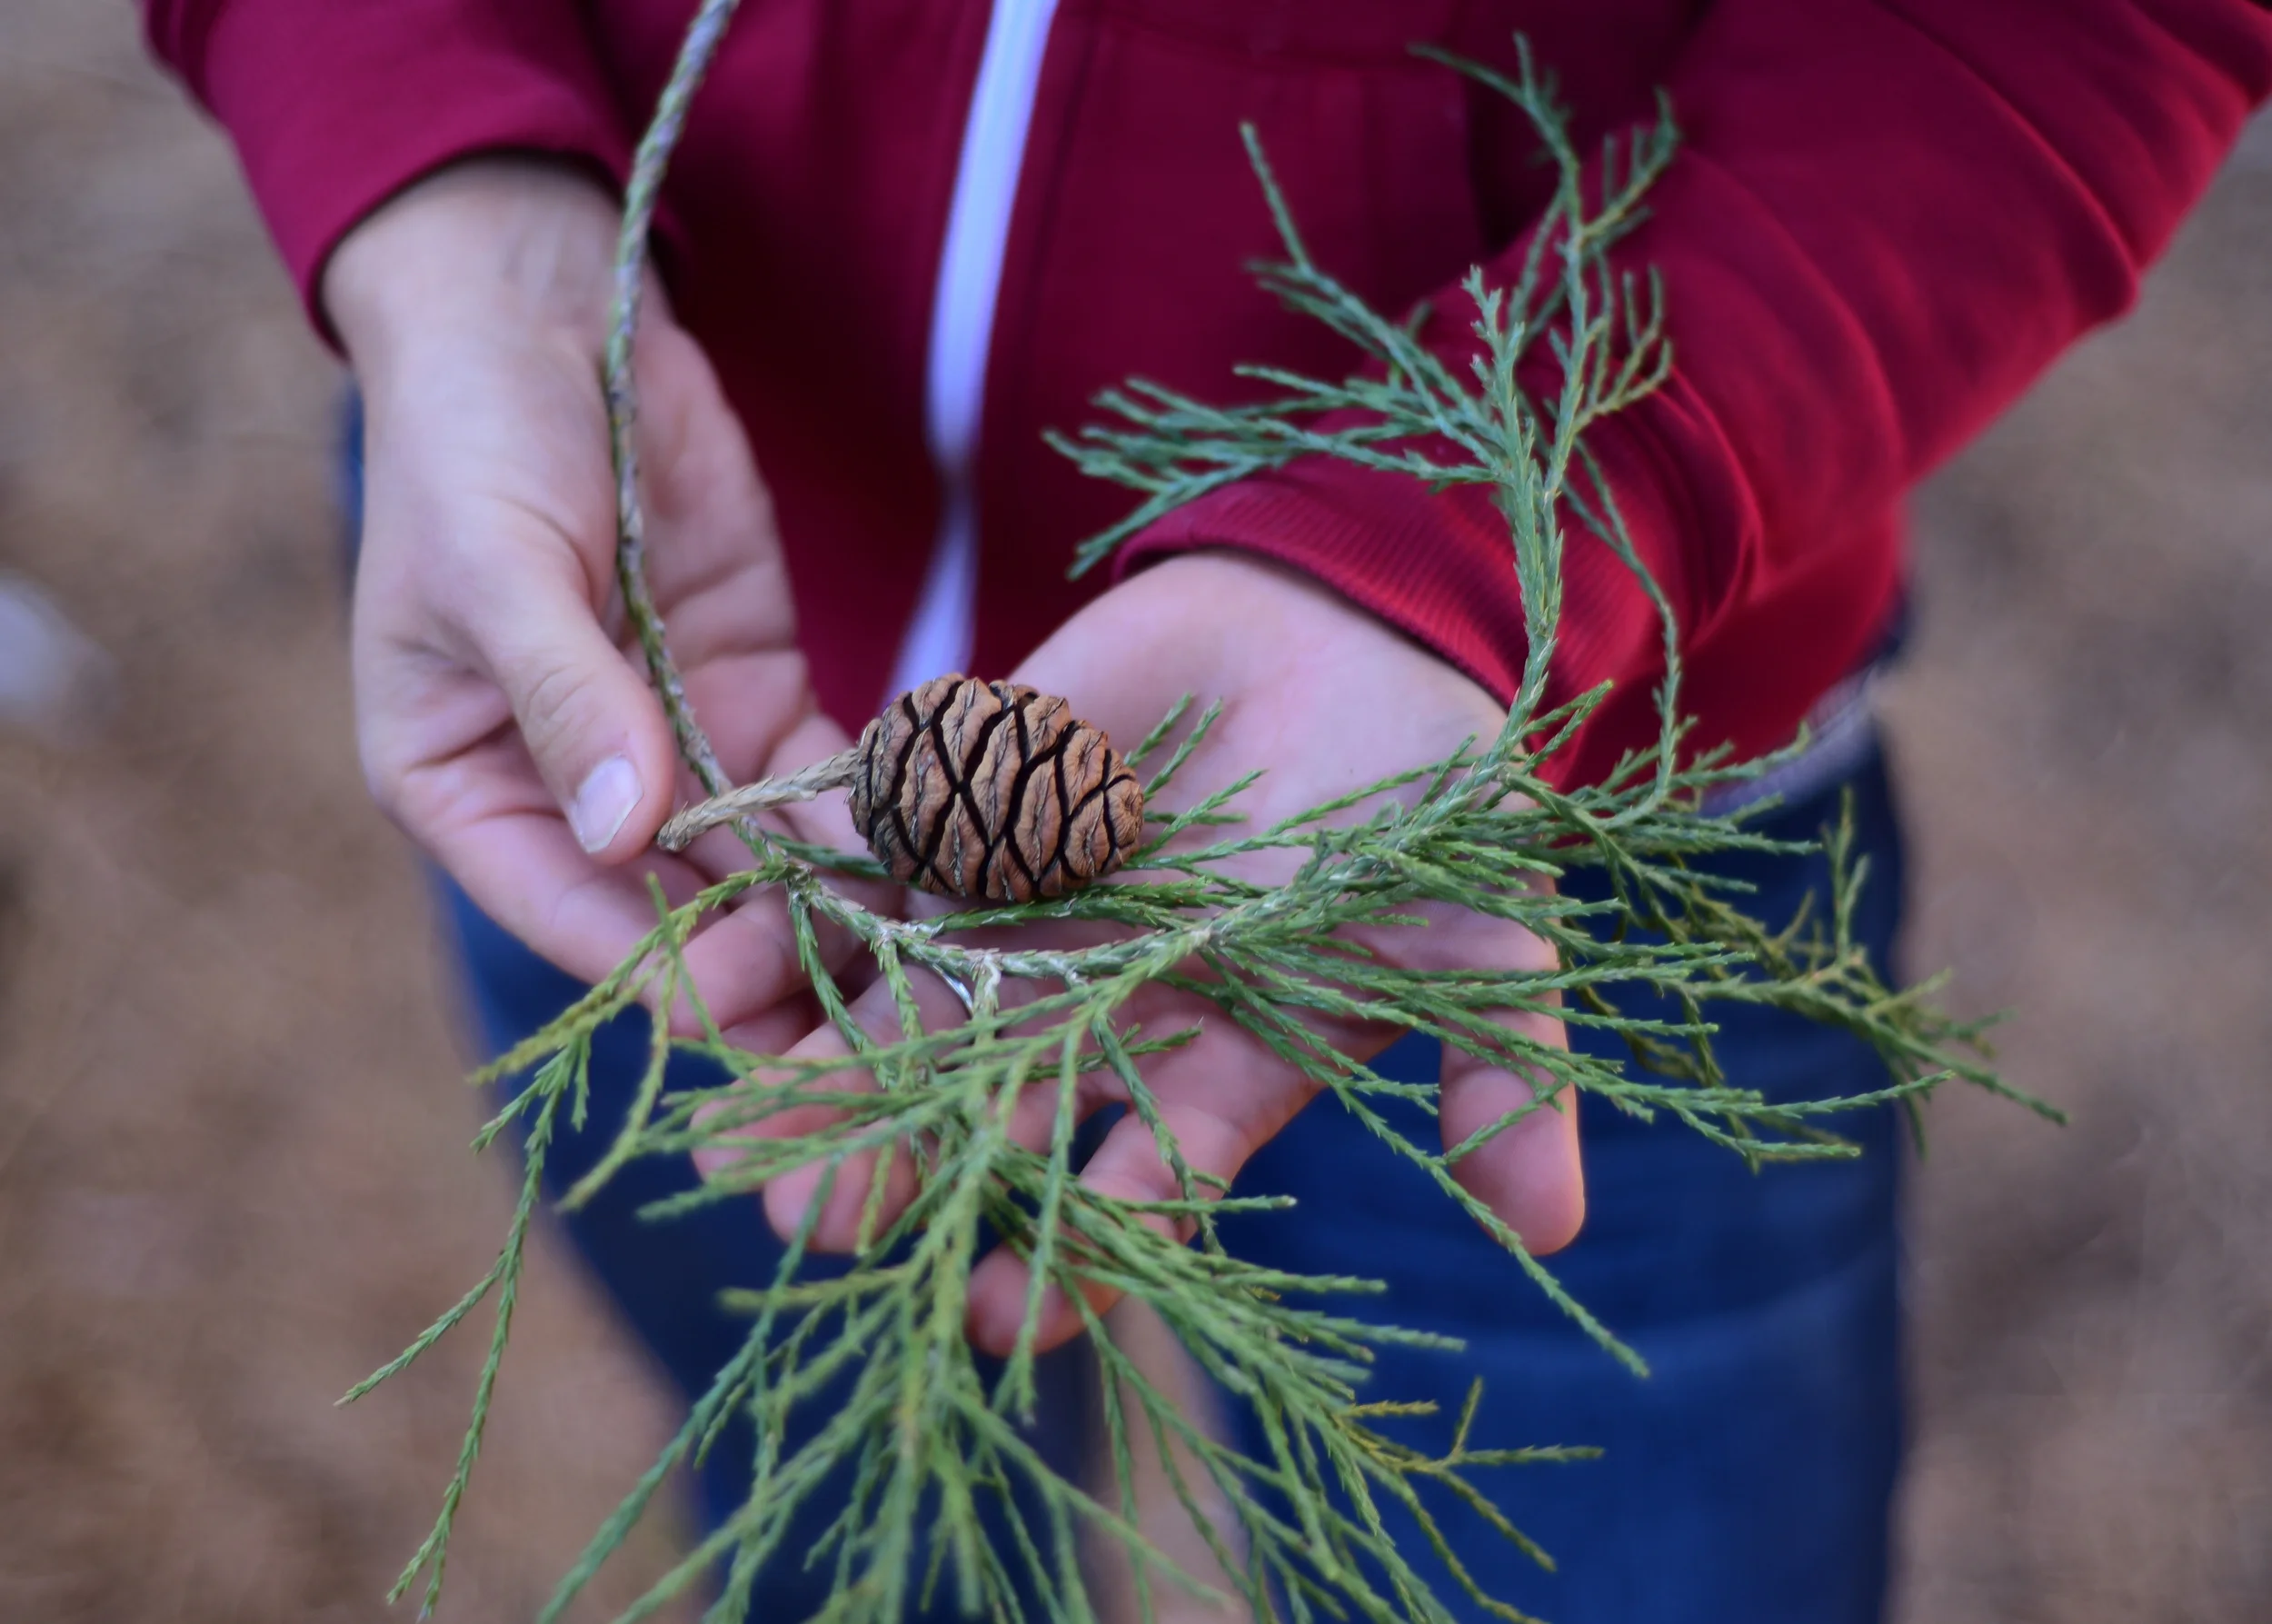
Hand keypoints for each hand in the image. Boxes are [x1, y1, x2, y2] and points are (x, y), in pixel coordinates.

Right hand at [327, 159, 853, 1031]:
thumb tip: (628, 834)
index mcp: (465, 789)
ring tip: (932, 946)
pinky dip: (868, 816)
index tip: (765, 998)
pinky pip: (815, 782)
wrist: (540, 314)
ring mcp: (669, 746)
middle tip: (878, 992)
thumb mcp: (499, 565)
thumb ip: (567, 697)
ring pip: (761, 864)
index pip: (573, 919)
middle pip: (680, 915)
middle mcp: (569, 793)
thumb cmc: (472, 439)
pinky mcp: (750, 690)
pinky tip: (936, 842)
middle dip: (775, 956)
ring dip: (839, 904)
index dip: (669, 970)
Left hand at [717, 553, 1584, 1356]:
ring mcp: (1020, 903)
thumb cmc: (1428, 794)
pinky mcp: (968, 798)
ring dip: (821, 1043)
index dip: (1072, 1257)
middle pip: (982, 1101)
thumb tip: (1550, 1231)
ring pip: (904, 989)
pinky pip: (882, 840)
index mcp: (1205, 1061)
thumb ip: (1506, 1075)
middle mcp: (1094, 1004)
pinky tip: (738, 908)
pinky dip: (814, 868)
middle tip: (815, 1220)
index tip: (999, 1318)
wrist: (1357, 616)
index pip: (1127, 1187)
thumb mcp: (1481, 940)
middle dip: (899, 1159)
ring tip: (734, 1100)